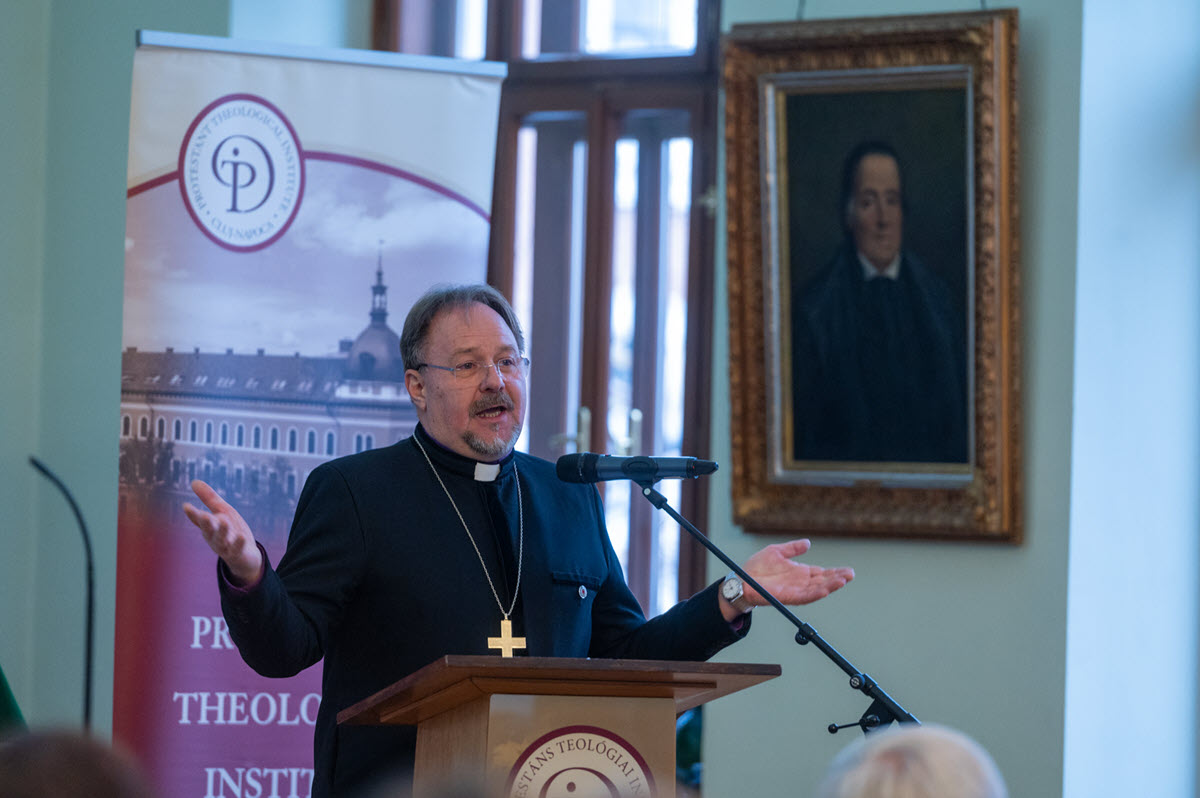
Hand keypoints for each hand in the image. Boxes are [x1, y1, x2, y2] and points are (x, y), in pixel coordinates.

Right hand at [182, 479, 263, 586]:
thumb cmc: (232, 530)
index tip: (186, 506)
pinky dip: (238, 544)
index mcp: (209, 527)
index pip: (199, 520)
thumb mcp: (223, 511)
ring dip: (222, 531)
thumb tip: (193, 481)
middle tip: (203, 515)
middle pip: (209, 529)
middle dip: (206, 523)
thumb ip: (209, 499)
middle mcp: (214, 537)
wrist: (246, 556)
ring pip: (221, 540)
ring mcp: (225, 547)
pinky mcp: (237, 554)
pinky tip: (241, 536)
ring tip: (224, 521)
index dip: (193, 514)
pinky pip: (237, 549)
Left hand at [721, 539, 853, 620]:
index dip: (835, 572)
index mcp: (799, 572)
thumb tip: (808, 543)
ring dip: (830, 586)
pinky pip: (804, 596)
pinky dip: (815, 594)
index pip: (821, 573)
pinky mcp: (787, 597)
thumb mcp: (776, 551)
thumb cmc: (756, 567)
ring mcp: (795, 590)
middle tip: (851, 574)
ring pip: (817, 589)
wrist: (741, 579)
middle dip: (837, 578)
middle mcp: (800, 582)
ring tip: (843, 581)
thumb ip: (792, 548)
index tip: (848, 570)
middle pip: (823, 581)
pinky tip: (825, 590)